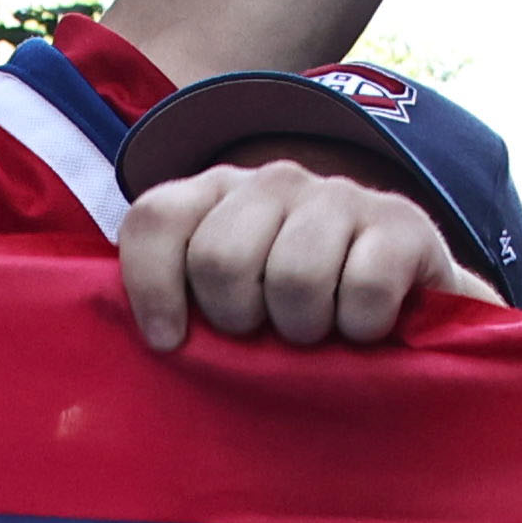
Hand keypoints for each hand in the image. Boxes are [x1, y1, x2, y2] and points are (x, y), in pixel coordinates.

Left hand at [122, 161, 473, 354]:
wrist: (409, 317)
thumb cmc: (293, 320)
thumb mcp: (224, 306)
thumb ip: (171, 300)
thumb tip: (112, 336)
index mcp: (215, 196)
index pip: (154, 218)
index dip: (151, 287)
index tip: (170, 341)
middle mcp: (273, 181)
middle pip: (220, 257)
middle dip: (238, 319)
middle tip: (263, 333)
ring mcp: (340, 195)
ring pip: (294, 276)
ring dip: (304, 329)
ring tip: (316, 333)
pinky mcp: (404, 223)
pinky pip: (364, 288)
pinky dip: (362, 328)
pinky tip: (366, 328)